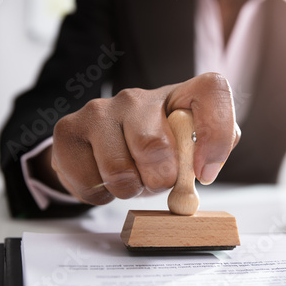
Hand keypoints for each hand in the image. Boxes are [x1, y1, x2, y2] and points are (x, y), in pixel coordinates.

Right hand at [51, 73, 239, 204]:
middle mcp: (138, 96)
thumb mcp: (188, 151)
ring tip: (129, 177)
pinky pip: (90, 185)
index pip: (212, 90)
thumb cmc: (155, 152)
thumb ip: (208, 153)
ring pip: (120, 173)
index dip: (216, 133)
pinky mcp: (68, 130)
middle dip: (159, 180)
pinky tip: (103, 178)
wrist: (102, 150)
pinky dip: (101, 196)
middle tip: (155, 179)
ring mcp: (99, 109)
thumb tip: (204, 169)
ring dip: (129, 189)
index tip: (205, 172)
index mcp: (178, 96)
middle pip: (156, 147)